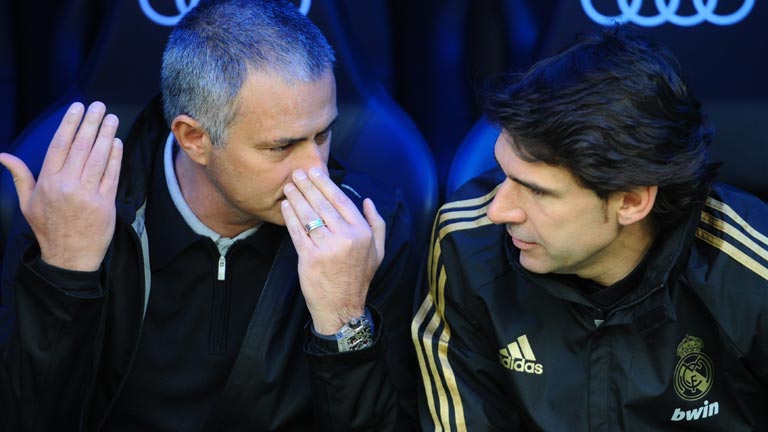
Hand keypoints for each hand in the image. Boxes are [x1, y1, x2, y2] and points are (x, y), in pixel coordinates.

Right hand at [0, 102, 122, 270]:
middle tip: (99, 106)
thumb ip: (20, 176)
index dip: (69, 124)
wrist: (69, 256)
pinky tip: (117, 143)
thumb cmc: (49, 228)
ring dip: (106, 135)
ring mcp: (88, 194)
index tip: (77, 108)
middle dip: (91, 123)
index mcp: (47, 182)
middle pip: (81, 147)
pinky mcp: (105, 203)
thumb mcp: (27, 203)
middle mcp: (67, 185)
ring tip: (111, 119)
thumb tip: (3, 155)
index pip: (59, 145)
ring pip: (99, 158)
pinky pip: (112, 175)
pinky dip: (115, 158)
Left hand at [281, 167, 385, 334]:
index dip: (325, 184)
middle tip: (297, 173)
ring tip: (289, 186)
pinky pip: (297, 232)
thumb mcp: (378, 251)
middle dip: (307, 186)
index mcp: (361, 233)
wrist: (341, 307)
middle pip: (322, 205)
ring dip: (297, 198)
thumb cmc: (358, 278)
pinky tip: (285, 206)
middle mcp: (345, 238)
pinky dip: (290, 217)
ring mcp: (326, 247)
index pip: (340, 201)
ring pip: (309, 216)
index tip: (315, 172)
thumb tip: (368, 201)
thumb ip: (377, 224)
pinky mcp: (309, 258)